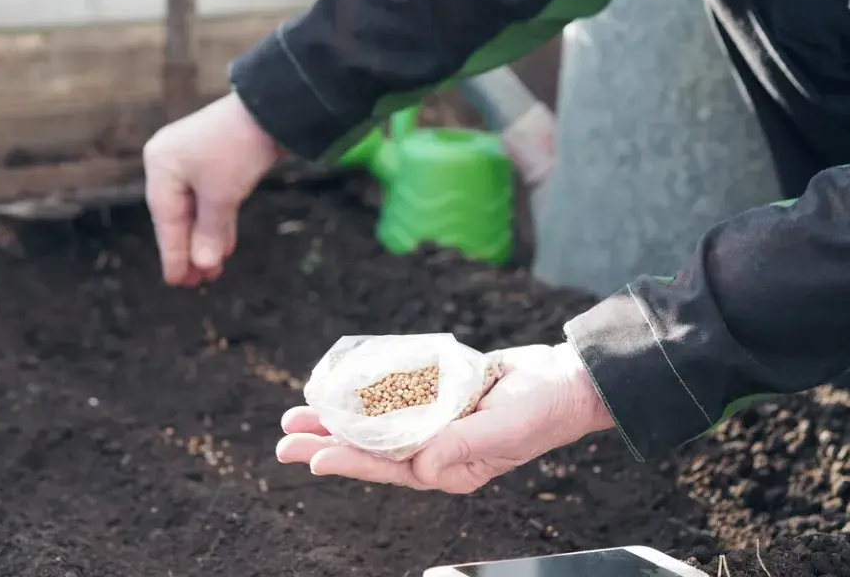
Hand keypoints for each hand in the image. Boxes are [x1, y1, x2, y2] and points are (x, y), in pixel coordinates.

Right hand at [143, 92, 282, 285]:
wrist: (271, 110)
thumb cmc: (239, 149)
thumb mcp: (223, 195)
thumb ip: (210, 231)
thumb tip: (203, 264)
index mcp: (162, 167)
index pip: (166, 220)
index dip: (173, 254)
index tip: (178, 282)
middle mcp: (172, 163)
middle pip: (179, 217)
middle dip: (192, 250)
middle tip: (198, 283)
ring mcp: (194, 162)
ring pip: (198, 210)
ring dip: (207, 240)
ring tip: (213, 271)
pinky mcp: (217, 163)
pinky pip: (213, 200)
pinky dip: (218, 223)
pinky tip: (223, 248)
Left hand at [276, 343, 613, 493]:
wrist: (564, 380)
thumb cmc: (541, 411)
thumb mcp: (505, 432)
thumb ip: (463, 448)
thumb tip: (420, 464)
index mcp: (449, 469)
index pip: (390, 469)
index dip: (351, 464)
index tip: (314, 458)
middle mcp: (437, 449)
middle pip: (372, 449)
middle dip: (329, 443)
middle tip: (285, 438)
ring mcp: (436, 422)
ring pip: (377, 423)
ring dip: (339, 418)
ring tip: (300, 413)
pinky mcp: (438, 396)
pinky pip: (395, 397)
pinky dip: (368, 393)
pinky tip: (343, 387)